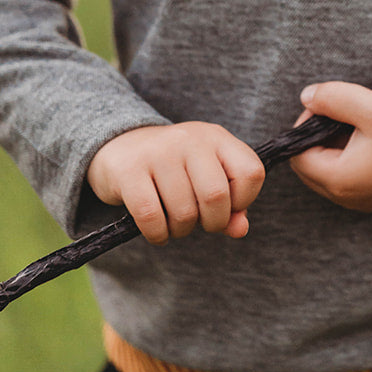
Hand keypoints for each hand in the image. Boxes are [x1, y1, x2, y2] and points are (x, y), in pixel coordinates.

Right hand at [87, 123, 264, 245]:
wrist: (120, 145)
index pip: (251, 173)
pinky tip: (157, 230)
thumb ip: (231, 204)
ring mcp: (158, 152)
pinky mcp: (129, 170)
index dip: (243, 201)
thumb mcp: (207, 176)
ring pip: (183, 212)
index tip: (226, 205)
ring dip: (181, 230)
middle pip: (216, 196)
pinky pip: (151, 217)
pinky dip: (157, 234)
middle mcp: (189, 138)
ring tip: (174, 222)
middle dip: (212, 223)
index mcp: (216, 137)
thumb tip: (240, 230)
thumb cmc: (174, 168)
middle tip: (198, 221)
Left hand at [289, 83, 371, 212]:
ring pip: (328, 172)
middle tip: (342, 114)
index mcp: (341, 180)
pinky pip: (348, 178)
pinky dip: (349, 157)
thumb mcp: (371, 107)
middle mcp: (348, 199)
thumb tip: (306, 97)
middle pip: (309, 167)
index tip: (329, 106)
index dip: (305, 126)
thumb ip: (332, 98)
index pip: (298, 156)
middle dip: (317, 138)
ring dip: (333, 146)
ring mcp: (364, 202)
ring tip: (360, 123)